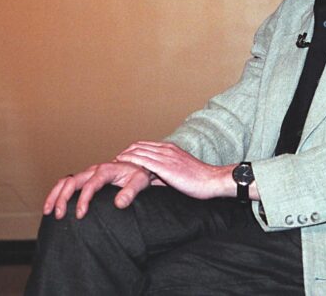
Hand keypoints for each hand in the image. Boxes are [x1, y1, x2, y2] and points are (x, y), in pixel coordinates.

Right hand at [43, 161, 152, 219]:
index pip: (90, 184)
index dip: (83, 199)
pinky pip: (67, 183)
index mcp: (106, 170)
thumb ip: (130, 192)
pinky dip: (57, 192)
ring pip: (65, 181)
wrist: (136, 168)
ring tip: (48, 211)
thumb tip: (119, 203)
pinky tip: (52, 205)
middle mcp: (94, 170)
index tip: (80, 214)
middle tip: (59, 215)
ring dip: (55, 195)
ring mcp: (88, 174)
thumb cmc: (138, 175)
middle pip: (72, 181)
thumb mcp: (140, 181)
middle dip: (63, 198)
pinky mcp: (85, 178)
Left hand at [116, 141, 233, 199]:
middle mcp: (167, 149)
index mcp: (171, 149)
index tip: (123, 157)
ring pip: (138, 151)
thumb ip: (167, 172)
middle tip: (115, 160)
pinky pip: (143, 160)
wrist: (211, 180)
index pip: (146, 145)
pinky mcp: (165, 167)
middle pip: (139, 146)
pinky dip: (130, 160)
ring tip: (114, 162)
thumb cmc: (199, 180)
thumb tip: (154, 179)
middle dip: (125, 152)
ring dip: (124, 155)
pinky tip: (121, 163)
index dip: (132, 150)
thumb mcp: (181, 171)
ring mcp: (165, 156)